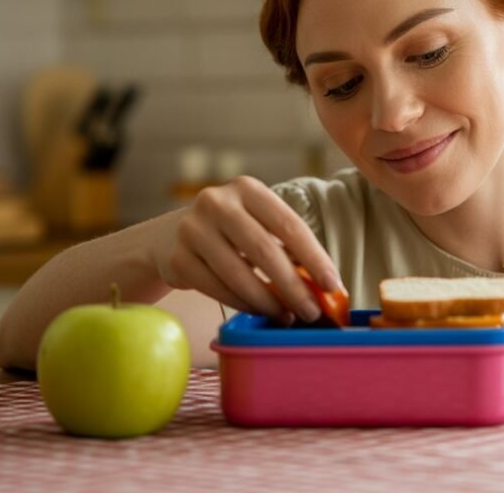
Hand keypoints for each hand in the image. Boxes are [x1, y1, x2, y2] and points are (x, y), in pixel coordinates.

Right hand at [152, 176, 341, 322]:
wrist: (170, 236)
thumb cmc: (231, 232)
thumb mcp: (257, 225)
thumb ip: (287, 248)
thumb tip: (328, 287)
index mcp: (247, 188)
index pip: (289, 225)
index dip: (314, 257)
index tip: (333, 284)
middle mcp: (217, 202)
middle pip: (265, 250)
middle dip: (293, 286)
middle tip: (312, 311)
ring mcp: (193, 229)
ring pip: (239, 274)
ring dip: (268, 301)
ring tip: (287, 316)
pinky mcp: (178, 258)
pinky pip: (217, 289)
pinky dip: (243, 304)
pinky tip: (259, 311)